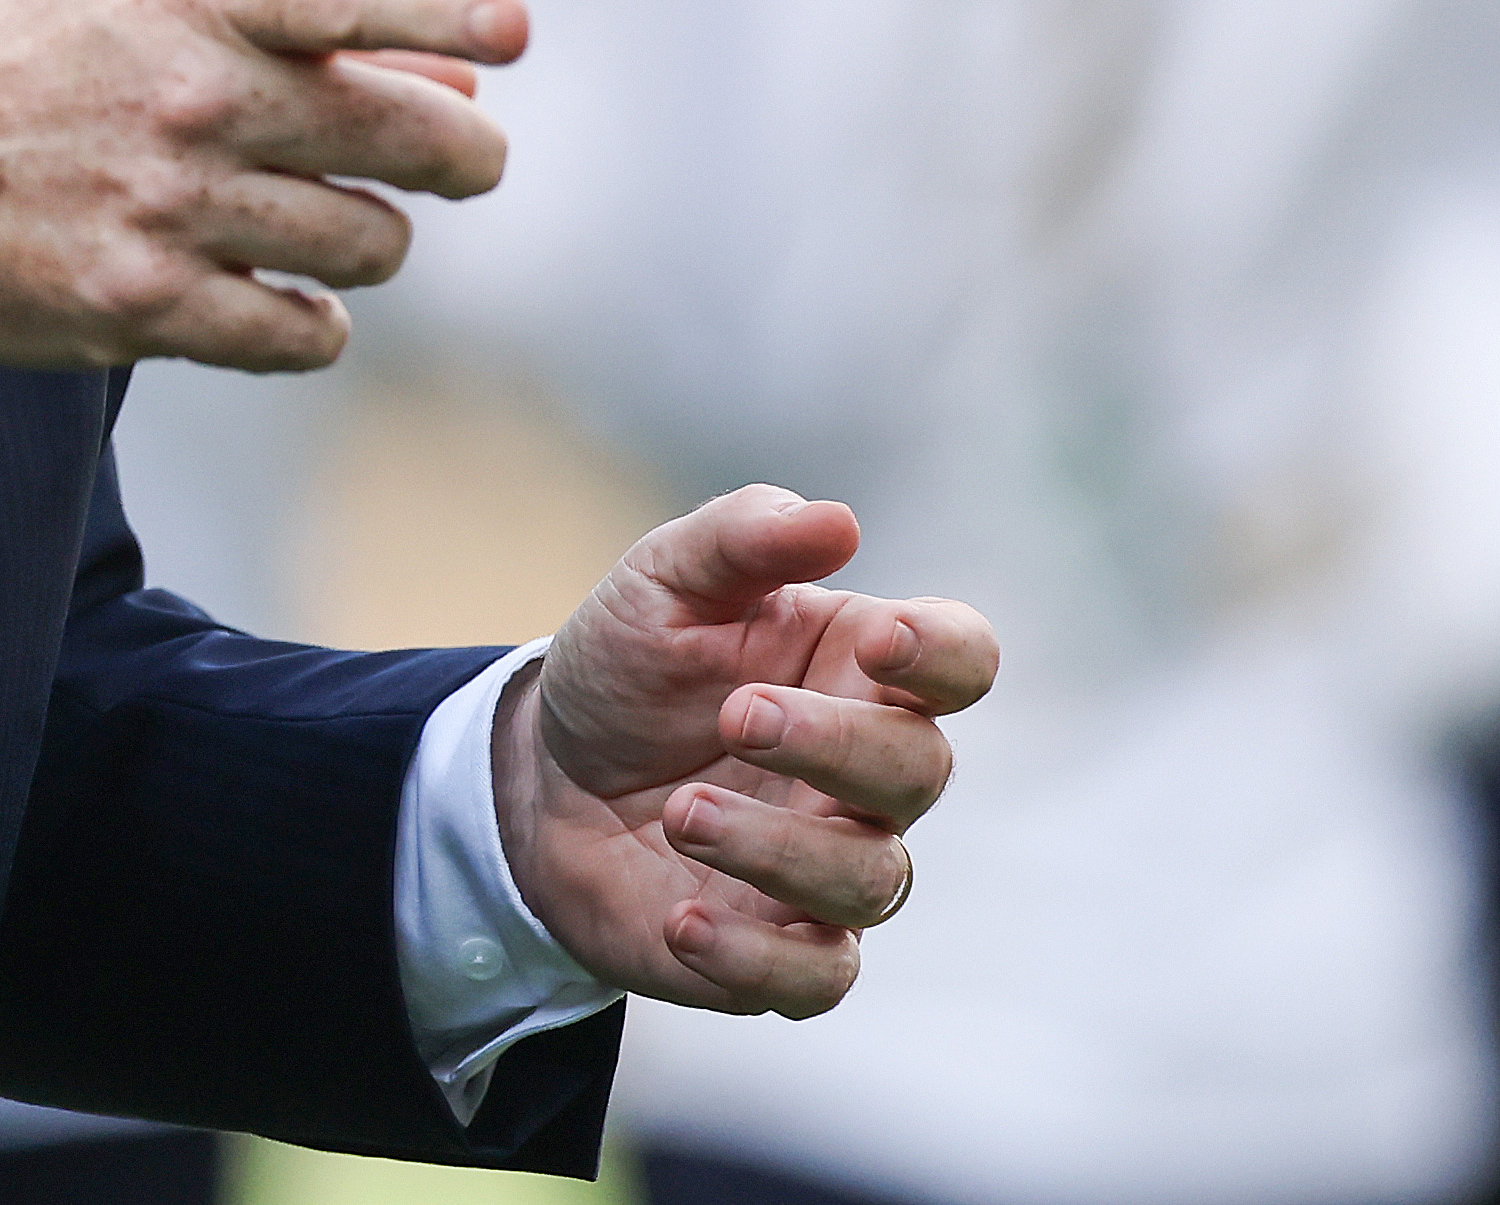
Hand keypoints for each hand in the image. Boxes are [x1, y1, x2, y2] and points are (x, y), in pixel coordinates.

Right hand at [0, 0, 520, 368]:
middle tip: (463, 164)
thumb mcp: (153, 8)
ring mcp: (167, 203)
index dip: (442, 10)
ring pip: (373, 243)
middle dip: (462, 158)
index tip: (511, 30)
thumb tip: (467, 79)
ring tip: (312, 222)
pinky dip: (311, 321)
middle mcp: (186, 93)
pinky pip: (307, 333)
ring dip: (367, 240)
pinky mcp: (146, 304)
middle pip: (407, 142)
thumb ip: (311, 39)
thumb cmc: (35, 72)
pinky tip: (273, 294)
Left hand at [501, 486, 993, 1015]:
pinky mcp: (780, 948)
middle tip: (735, 715)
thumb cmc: (627, 673)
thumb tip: (836, 520)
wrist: (536, 779)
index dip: (946, 654)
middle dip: (835, 745)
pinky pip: (816, 979)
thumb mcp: (658, 583)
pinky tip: (683, 919)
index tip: (880, 640)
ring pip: (871, 879)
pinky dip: (754, 956)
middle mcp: (866, 774)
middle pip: (921, 770)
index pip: (964, 659)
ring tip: (679, 809)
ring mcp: (830, 865)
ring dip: (776, 848)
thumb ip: (740, 539)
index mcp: (858, 668)